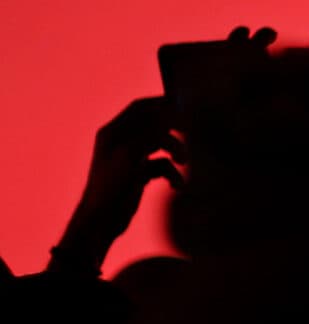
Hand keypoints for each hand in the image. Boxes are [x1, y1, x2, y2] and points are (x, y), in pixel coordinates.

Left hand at [52, 98, 185, 276]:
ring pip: (161, 146)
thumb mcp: (131, 153)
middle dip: (174, 131)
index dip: (162, 103)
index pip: (140, 108)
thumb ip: (153, 131)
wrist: (101, 221)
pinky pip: (162, 166)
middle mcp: (122, 142)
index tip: (185, 104)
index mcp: (113, 132)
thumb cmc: (111, 186)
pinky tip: (177, 185)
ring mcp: (131, 158)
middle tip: (192, 132)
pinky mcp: (139, 175)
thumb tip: (175, 113)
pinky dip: (172, 174)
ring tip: (185, 161)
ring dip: (176, 152)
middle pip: (154, 125)